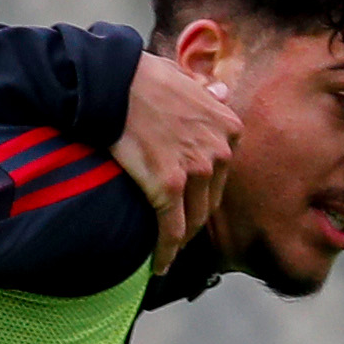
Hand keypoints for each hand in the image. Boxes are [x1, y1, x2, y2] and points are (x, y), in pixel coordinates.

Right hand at [113, 50, 241, 266]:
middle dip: (194, 219)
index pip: (221, 175)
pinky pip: (171, 229)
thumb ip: (208, 92)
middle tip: (177, 235)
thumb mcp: (188, 79)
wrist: (114, 82)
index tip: (190, 205)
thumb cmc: (144, 77)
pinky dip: (166, 252)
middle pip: (210, 201)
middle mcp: (219, 151)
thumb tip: (222, 91)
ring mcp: (196, 170)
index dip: (205, 194)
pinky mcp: (168, 185)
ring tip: (168, 254)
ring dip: (181, 240)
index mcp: (229, 128)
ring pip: (193, 220)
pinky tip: (159, 265)